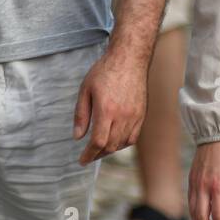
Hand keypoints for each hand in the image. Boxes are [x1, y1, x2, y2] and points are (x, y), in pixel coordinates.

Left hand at [72, 45, 147, 165]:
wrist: (130, 58)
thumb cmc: (105, 71)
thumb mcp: (85, 89)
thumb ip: (81, 114)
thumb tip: (77, 136)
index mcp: (106, 109)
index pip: (98, 142)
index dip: (89, 155)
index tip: (82, 160)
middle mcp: (122, 115)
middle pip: (110, 146)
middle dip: (98, 154)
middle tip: (89, 155)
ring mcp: (134, 115)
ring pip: (122, 143)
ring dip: (110, 150)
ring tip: (100, 148)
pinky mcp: (142, 114)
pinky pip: (133, 137)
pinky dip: (123, 143)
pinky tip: (115, 141)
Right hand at [188, 140, 219, 219]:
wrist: (216, 133)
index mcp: (218, 185)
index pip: (217, 215)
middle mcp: (203, 186)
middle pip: (201, 217)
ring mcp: (195, 183)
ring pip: (192, 211)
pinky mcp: (191, 179)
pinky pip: (190, 201)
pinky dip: (193, 214)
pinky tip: (199, 219)